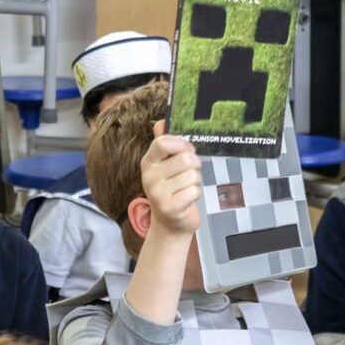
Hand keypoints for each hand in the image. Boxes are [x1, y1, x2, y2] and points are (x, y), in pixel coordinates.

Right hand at [140, 121, 200, 236]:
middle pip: (185, 159)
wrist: (170, 223)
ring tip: (186, 188)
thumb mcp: (166, 166)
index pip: (163, 143)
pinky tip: (187, 199)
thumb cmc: (172, 190)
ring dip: (195, 182)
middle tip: (189, 174)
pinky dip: (195, 194)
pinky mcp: (169, 207)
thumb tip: (161, 122)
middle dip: (195, 165)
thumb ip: (164, 144)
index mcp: (148, 163)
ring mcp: (158, 193)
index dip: (181, 144)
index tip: (187, 150)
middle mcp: (149, 177)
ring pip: (192, 175)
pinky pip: (194, 191)